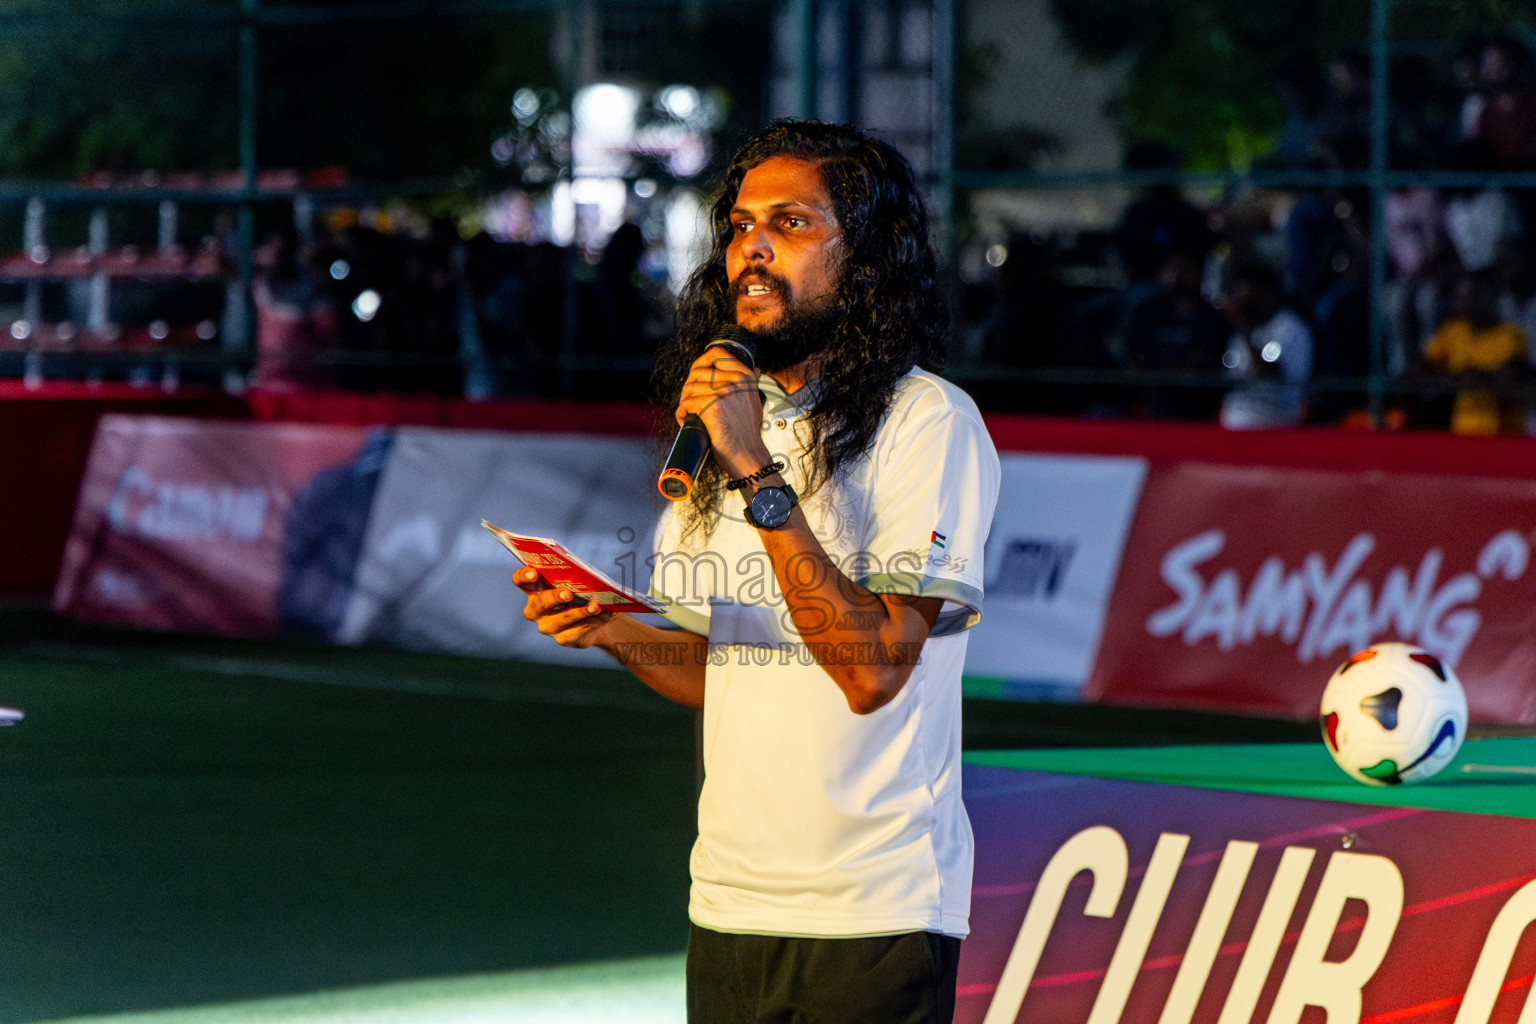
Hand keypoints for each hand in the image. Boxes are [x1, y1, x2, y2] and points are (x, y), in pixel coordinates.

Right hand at [515, 567, 613, 647]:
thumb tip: (588, 576)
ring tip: (595, 606)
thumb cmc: (581, 591)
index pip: (520, 580)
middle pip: (540, 603)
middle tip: (568, 593)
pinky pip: (576, 631)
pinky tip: (602, 615)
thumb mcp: (576, 580)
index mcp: (534, 588)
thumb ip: (575, 575)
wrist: (595, 616)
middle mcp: (536, 609)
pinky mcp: (563, 639)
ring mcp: (547, 626)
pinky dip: (591, 621)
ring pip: (562, 619)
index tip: (534, 573)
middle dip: (554, 597)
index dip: (524, 576)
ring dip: (580, 612)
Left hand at [676, 347, 771, 478]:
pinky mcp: (712, 405)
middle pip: (698, 371)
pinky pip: (688, 403)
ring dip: (684, 401)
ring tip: (687, 413)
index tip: (695, 374)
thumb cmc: (747, 432)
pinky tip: (686, 419)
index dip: (701, 361)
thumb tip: (755, 369)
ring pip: (690, 387)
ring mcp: (724, 391)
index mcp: (746, 376)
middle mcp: (736, 380)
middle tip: (688, 400)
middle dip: (688, 386)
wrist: (748, 453)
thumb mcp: (754, 401)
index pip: (717, 353)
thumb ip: (750, 384)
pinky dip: (682, 412)